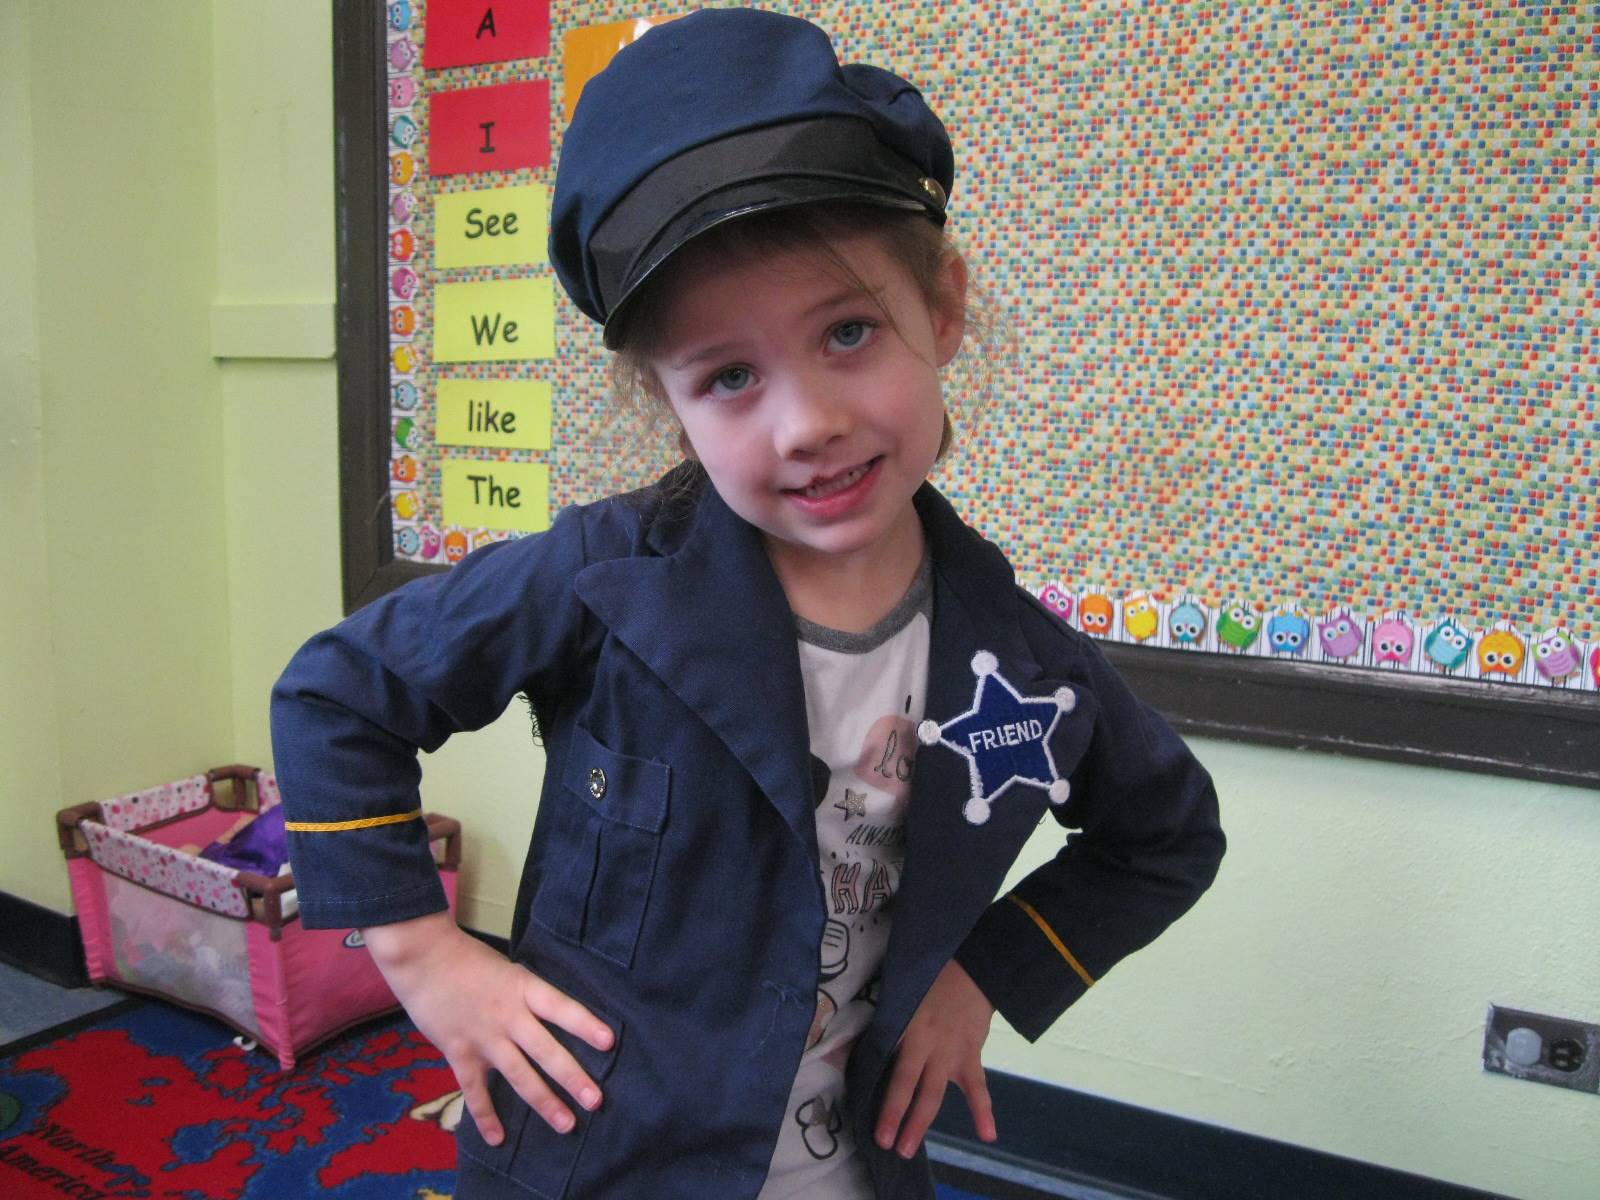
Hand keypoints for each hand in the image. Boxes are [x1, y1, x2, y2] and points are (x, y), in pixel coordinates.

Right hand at [362, 912, 613, 1145]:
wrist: (422, 957)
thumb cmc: (468, 959)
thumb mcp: (508, 970)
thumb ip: (528, 996)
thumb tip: (554, 1019)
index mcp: (524, 988)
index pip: (561, 1007)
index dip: (585, 1024)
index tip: (609, 1042)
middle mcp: (508, 1015)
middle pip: (545, 1050)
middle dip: (572, 1077)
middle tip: (596, 1100)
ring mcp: (483, 1037)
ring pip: (518, 1074)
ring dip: (544, 1101)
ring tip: (567, 1124)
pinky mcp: (459, 1052)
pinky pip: (475, 1090)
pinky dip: (485, 1115)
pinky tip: (498, 1138)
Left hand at [875, 959, 996, 1158]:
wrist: (972, 970)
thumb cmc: (929, 983)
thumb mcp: (901, 998)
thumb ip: (880, 1025)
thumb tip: (838, 1046)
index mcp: (907, 1030)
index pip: (892, 1070)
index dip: (885, 1099)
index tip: (874, 1122)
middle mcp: (928, 1046)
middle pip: (911, 1087)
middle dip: (898, 1117)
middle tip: (887, 1146)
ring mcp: (951, 1053)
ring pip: (935, 1093)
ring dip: (921, 1122)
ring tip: (908, 1149)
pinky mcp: (971, 1055)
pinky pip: (977, 1087)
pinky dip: (984, 1111)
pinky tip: (988, 1134)